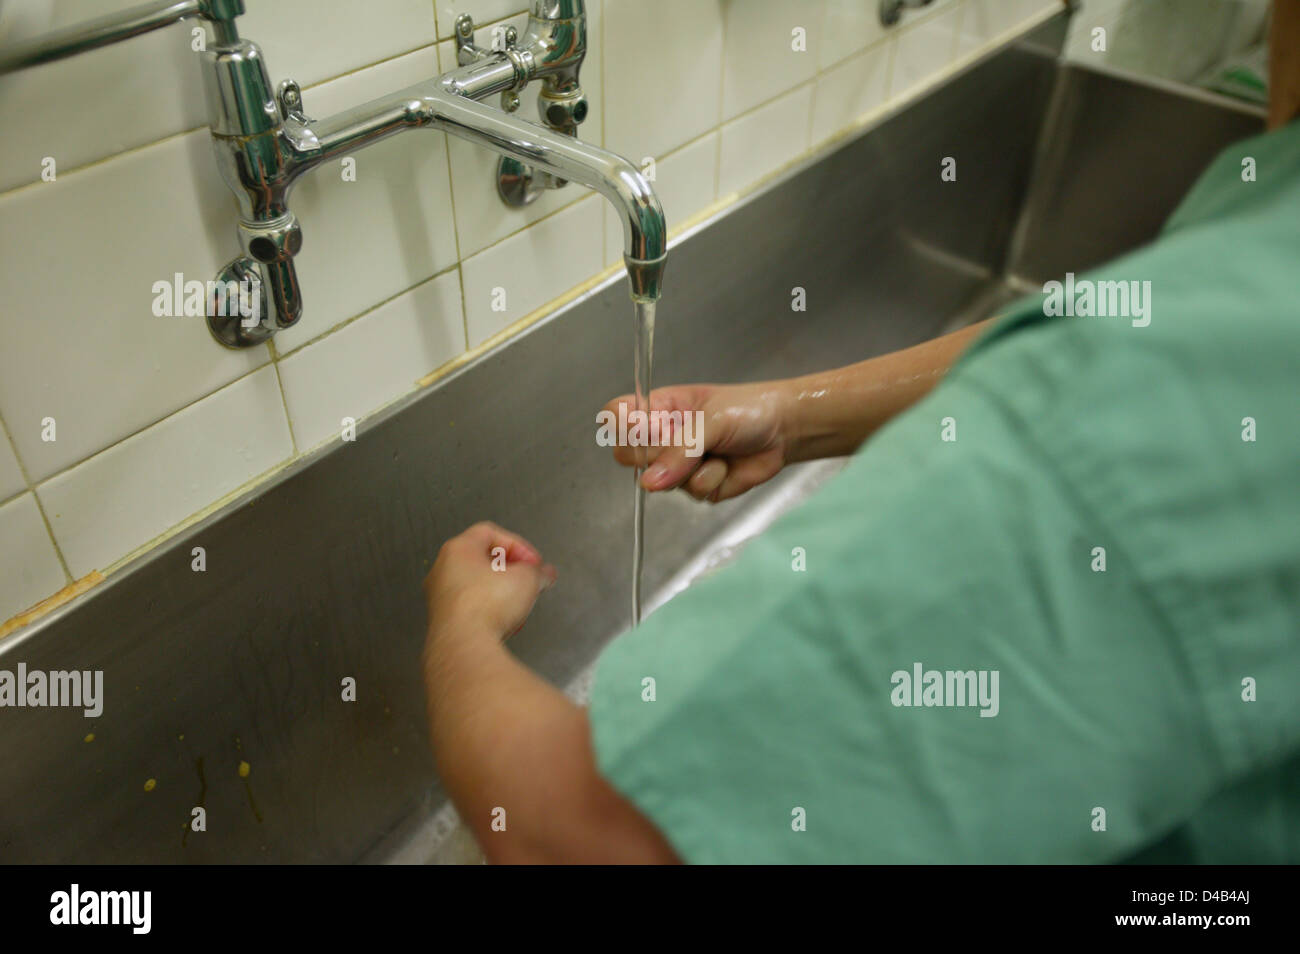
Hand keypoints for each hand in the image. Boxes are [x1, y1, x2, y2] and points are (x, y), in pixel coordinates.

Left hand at [423, 522, 557, 643]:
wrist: (465, 646)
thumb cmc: (485, 606)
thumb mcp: (527, 580)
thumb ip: (538, 572)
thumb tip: (544, 574)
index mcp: (457, 549)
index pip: (489, 533)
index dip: (517, 546)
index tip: (532, 562)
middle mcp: (442, 570)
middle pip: (482, 560)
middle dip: (511, 570)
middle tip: (528, 580)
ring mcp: (440, 597)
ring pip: (476, 586)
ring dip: (501, 592)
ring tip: (519, 604)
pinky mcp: (444, 621)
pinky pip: (471, 609)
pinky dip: (489, 611)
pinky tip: (505, 623)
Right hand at [601, 382, 791, 502]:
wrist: (784, 431)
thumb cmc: (748, 410)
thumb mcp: (712, 420)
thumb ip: (680, 449)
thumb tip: (650, 483)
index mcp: (658, 408)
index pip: (615, 416)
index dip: (623, 427)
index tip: (646, 429)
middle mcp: (662, 437)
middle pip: (627, 455)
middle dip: (658, 456)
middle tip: (689, 442)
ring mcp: (677, 465)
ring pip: (660, 482)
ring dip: (692, 470)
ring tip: (717, 451)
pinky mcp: (697, 486)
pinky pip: (691, 494)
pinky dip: (713, 481)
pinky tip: (727, 466)